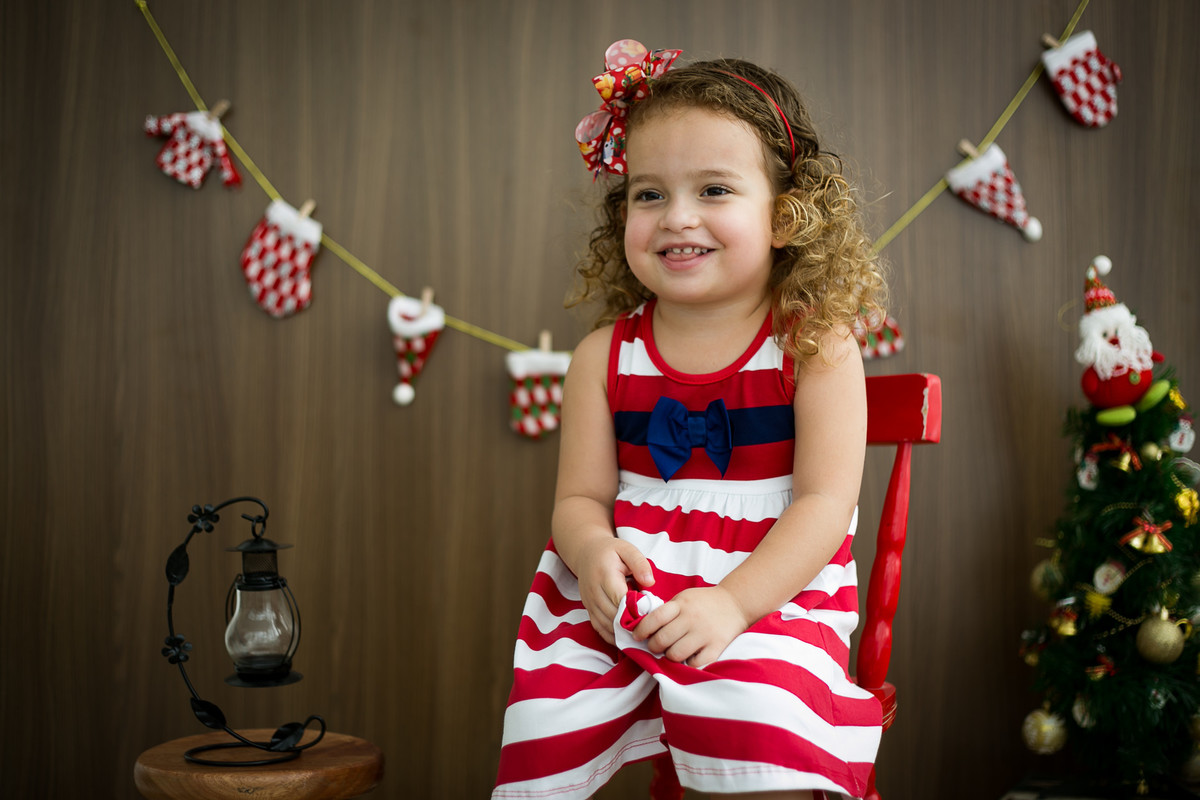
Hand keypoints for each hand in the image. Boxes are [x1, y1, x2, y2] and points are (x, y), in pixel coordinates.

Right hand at [575, 537, 653, 644]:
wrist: (586, 553)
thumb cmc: (610, 552)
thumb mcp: (627, 550)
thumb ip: (640, 564)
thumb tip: (650, 582)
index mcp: (605, 575)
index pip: (621, 599)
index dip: (636, 610)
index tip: (653, 615)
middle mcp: (594, 592)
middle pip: (614, 616)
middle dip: (633, 623)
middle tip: (652, 628)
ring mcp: (589, 603)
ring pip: (607, 625)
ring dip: (625, 632)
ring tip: (644, 635)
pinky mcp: (588, 611)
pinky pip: (601, 629)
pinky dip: (614, 636)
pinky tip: (628, 638)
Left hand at [631, 585, 749, 667]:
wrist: (735, 603)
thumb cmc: (703, 602)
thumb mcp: (683, 598)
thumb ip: (666, 611)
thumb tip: (643, 629)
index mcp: (682, 605)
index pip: (655, 618)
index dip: (642, 630)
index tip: (637, 636)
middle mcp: (692, 619)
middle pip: (662, 640)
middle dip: (653, 646)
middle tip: (655, 646)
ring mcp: (704, 634)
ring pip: (675, 654)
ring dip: (669, 656)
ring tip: (671, 652)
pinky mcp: (716, 647)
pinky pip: (694, 664)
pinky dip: (687, 664)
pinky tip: (688, 657)